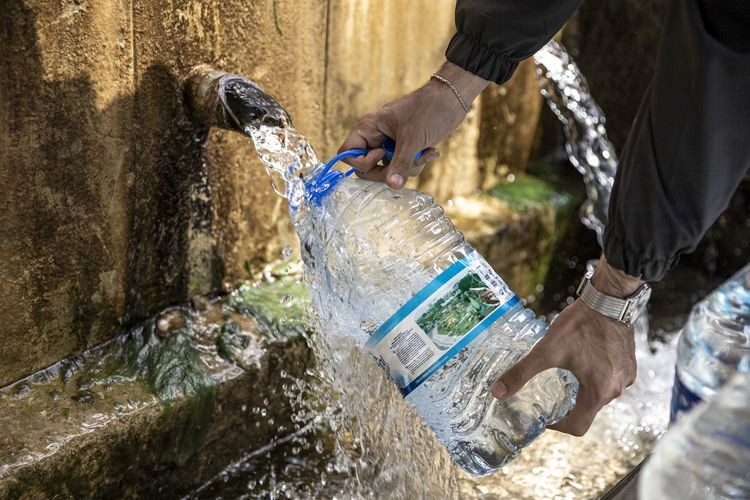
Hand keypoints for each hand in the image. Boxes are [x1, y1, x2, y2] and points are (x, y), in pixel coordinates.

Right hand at [338, 61, 488, 188]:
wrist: (452, 100)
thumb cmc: (428, 110)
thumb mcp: (412, 139)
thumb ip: (400, 164)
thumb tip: (392, 185)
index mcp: (369, 127)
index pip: (347, 152)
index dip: (360, 161)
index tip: (381, 155)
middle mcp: (376, 137)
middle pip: (366, 168)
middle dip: (387, 171)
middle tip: (404, 166)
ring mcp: (389, 144)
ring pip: (388, 170)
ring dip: (408, 167)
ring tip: (424, 153)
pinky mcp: (404, 149)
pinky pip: (402, 167)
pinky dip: (417, 163)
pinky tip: (430, 152)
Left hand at [491, 255, 644, 435]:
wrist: (609, 299)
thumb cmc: (581, 324)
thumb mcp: (547, 350)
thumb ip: (522, 372)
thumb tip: (497, 391)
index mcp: (598, 392)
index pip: (578, 427)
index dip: (558, 426)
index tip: (544, 417)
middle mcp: (616, 389)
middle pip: (588, 411)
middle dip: (567, 406)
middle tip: (548, 396)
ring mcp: (626, 377)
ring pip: (599, 395)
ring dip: (581, 391)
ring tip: (562, 378)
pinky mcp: (628, 365)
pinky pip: (609, 380)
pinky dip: (594, 378)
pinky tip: (581, 363)